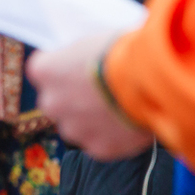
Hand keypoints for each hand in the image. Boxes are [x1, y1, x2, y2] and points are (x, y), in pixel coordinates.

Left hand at [25, 31, 152, 160]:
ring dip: (92, 122)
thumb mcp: (90, 45)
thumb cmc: (121, 52)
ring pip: (78, 127)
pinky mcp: (98, 149)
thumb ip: (76, 62)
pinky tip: (130, 123)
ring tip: (120, 110)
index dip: (64, 73)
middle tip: (99, 95)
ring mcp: (74, 128)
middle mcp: (52, 102)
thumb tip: (79, 67)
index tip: (79, 73)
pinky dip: (113, 138)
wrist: (150, 80)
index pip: (43, 73)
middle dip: (73, 101)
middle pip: (57, 103)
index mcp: (44, 70)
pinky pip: (101, 144)